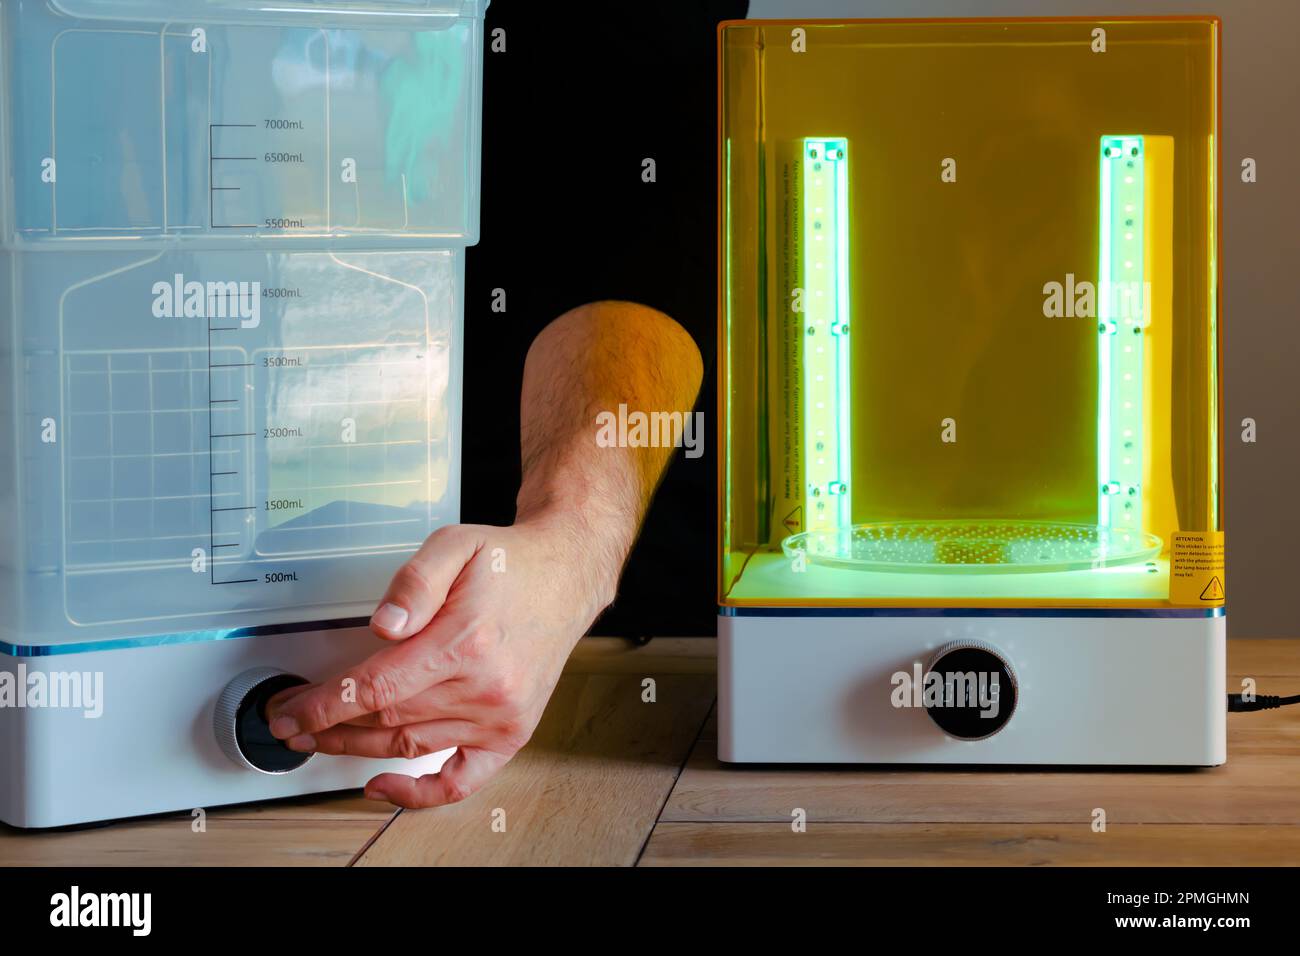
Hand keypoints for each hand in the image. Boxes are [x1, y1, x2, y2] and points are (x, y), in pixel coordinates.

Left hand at [265, 518, 615, 807]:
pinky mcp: (511, 732)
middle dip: (328, 725)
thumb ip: (414, 581)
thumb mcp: (456, 545)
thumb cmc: (510, 565)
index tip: (289, 711)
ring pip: (410, 745)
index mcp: (465, 641)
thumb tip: (383, 626)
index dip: (322, 706)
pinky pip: (461, 780)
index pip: (375, 688)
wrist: (566, 578)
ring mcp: (499, 716)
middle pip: (385, 719)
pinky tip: (383, 786)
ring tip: (321, 740)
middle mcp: (485, 687)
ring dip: (357, 748)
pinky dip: (420, 794)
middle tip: (290, 723)